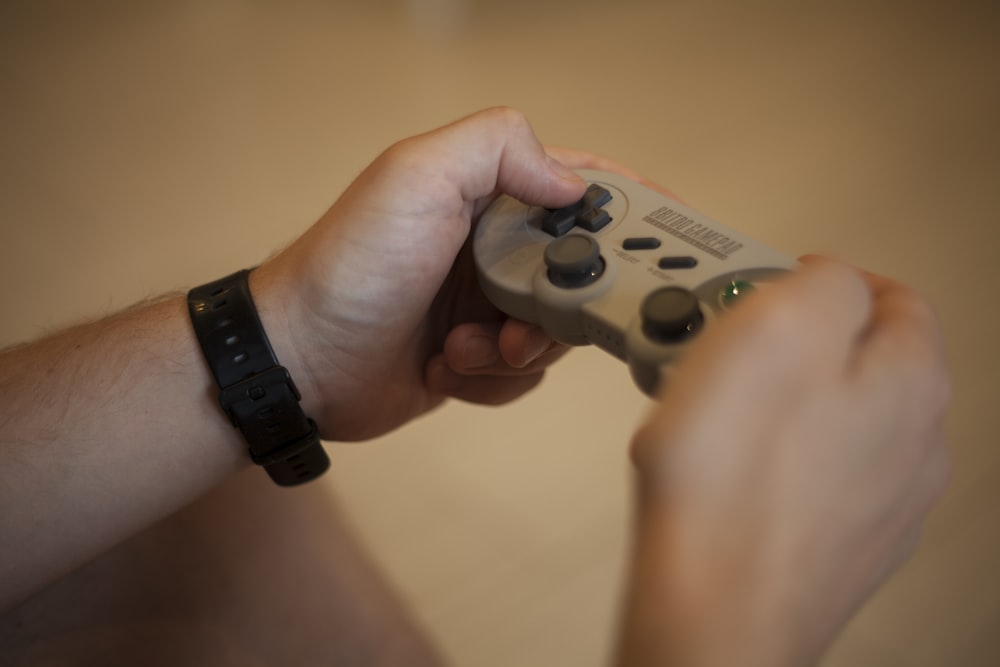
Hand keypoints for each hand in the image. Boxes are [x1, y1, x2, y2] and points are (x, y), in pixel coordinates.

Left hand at [251, 108, 629, 440]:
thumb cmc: (352, 266)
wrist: (300, 362)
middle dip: (559, 308)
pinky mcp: (475, 357)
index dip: (628, 210)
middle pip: (580, 273)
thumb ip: (497, 147)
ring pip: (554, 334)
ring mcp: (485, 304)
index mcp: (488, 192)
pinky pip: (522, 376)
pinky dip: (488, 380)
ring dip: (512, 351)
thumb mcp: (417, 176)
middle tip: (520, 323)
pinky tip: (442, 367)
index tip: (669, 241)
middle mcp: (493, 245)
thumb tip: (572, 182)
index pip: (581, 185)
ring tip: (458, 349)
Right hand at [618, 257, 951, 665]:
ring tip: (709, 409)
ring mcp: (879, 502)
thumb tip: (831, 278)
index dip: (822, 277)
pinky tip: (720, 466)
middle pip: (856, 359)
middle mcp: (913, 445)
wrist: (710, 612)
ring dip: (773, 399)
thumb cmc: (732, 486)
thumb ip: (824, 282)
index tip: (770, 283)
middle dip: (789, 340)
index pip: (892, 294)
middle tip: (725, 346)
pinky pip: (804, 473)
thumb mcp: (776, 326)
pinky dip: (765, 457)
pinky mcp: (836, 542)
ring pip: (828, 418)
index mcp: (912, 382)